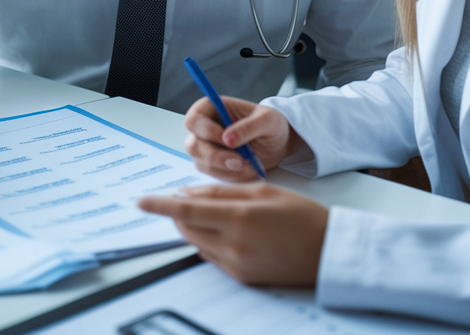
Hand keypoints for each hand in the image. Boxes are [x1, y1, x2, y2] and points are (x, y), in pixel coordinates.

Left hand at [138, 183, 327, 286]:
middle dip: (178, 212)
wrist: (328, 251)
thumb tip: (190, 192)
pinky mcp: (241, 277)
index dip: (160, 205)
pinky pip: (212, 256)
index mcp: (238, 218)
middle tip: (183, 198)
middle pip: (187, 228)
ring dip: (193, 227)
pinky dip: (209, 241)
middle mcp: (232, 245)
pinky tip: (224, 230)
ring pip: (197, 243)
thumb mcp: (262, 191)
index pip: (186, 210)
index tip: (141, 201)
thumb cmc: (302, 216)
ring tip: (209, 212)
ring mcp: (235, 264)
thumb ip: (222, 192)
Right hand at [183, 96, 303, 181]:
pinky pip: (213, 175)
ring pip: (201, 162)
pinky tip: (247, 169)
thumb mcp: (267, 120)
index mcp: (212, 108)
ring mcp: (206, 148)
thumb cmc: (271, 124)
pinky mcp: (212, 165)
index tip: (227, 140)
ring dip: (225, 168)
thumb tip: (227, 138)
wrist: (277, 143)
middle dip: (215, 156)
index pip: (193, 119)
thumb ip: (248, 127)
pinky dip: (230, 175)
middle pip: (192, 145)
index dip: (206, 131)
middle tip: (238, 161)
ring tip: (249, 165)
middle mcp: (204, 128)